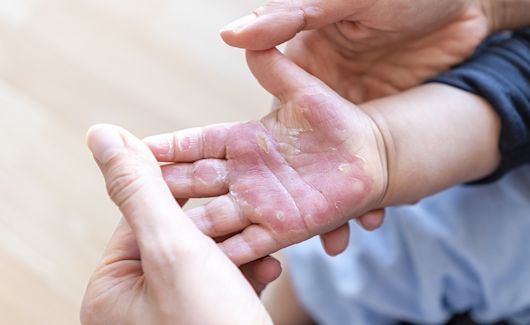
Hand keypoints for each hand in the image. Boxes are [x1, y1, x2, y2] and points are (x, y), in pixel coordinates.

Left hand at [80, 125, 275, 324]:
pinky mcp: (206, 322)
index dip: (184, 198)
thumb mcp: (174, 249)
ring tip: (265, 255)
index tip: (222, 182)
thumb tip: (103, 134)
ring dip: (240, 250)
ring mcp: (173, 317)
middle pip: (180, 239)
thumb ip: (140, 189)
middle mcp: (136, 306)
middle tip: (252, 219)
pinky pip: (222, 285)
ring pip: (207, 260)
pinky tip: (268, 272)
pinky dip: (246, 274)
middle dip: (222, 231)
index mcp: (112, 289)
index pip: (142, 218)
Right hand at [144, 48, 387, 264]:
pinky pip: (247, 244)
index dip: (165, 148)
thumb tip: (240, 34)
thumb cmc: (337, 120)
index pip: (194, 143)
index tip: (129, 149)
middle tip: (122, 194)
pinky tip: (198, 262)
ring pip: (211, 219)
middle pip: (192, 184)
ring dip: (184, 227)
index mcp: (243, 140)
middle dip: (160, 190)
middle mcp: (245, 174)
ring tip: (150, 236)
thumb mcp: (302, 91)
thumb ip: (273, 67)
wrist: (371, 156)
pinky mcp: (283, 228)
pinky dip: (223, 254)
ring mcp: (261, 204)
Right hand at [221, 0, 529, 250]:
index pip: (274, 118)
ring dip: (342, 201)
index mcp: (306, 62)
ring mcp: (360, 109)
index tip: (259, 195)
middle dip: (303, 194)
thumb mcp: (344, 2)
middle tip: (302, 232)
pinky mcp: (392, 120)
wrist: (469, 5)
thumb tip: (231, 35)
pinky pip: (379, 163)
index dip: (267, 159)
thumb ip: (290, 17)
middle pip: (306, 155)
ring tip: (347, 233)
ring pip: (341, 166)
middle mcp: (327, 91)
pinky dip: (380, 188)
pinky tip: (384, 211)